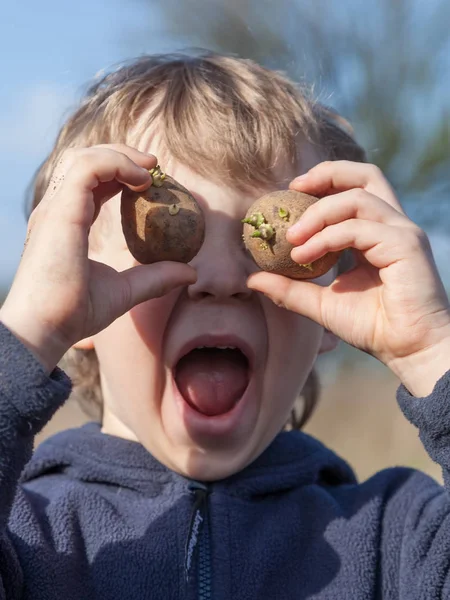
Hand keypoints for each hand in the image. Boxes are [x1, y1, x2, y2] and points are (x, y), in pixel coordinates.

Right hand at [0, 144, 196, 373]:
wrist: (46, 328)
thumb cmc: (75, 312)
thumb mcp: (126, 291)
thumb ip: (156, 278)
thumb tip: (190, 274)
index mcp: (66, 222)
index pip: (89, 182)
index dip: (119, 173)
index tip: (150, 181)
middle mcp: (58, 209)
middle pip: (85, 160)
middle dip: (121, 155)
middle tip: (154, 167)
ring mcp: (56, 207)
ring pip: (85, 156)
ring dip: (121, 155)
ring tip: (150, 169)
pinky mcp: (61, 211)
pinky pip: (89, 167)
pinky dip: (118, 164)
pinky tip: (143, 181)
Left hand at [247, 161, 449, 395]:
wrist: (407, 350)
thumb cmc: (373, 327)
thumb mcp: (321, 303)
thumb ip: (290, 288)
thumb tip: (252, 279)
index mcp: (376, 233)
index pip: (354, 190)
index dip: (323, 183)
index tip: (290, 194)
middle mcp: (391, 226)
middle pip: (365, 175)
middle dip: (326, 174)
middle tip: (292, 189)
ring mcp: (401, 232)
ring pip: (356, 199)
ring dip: (317, 215)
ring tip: (291, 240)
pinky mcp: (406, 244)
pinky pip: (357, 228)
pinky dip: (326, 237)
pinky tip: (304, 255)